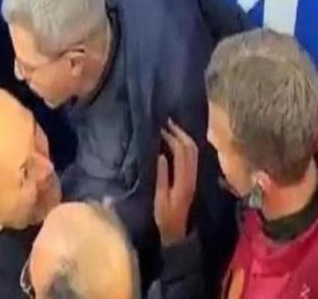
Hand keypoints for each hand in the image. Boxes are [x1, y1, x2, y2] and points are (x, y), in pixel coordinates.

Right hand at [154, 119, 198, 245]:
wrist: (177, 234)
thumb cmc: (165, 217)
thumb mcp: (160, 198)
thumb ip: (162, 177)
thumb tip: (161, 155)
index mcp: (184, 180)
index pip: (182, 152)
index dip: (172, 137)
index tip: (160, 128)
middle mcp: (192, 176)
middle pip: (191, 148)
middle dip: (180, 132)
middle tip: (166, 121)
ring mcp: (193, 177)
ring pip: (193, 150)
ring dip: (183, 136)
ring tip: (170, 127)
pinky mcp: (191, 178)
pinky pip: (192, 156)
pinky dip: (185, 145)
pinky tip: (176, 141)